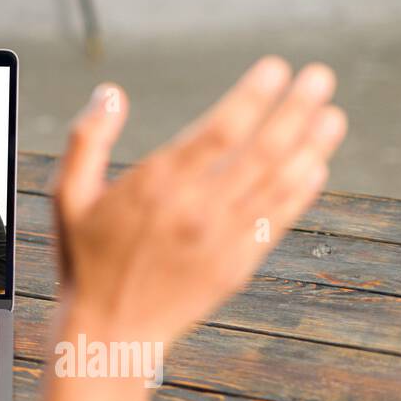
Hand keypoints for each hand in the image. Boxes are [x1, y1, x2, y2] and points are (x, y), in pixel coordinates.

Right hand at [53, 57, 346, 345]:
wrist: (110, 332)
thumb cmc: (86, 260)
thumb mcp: (68, 195)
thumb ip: (87, 139)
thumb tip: (110, 93)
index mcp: (156, 185)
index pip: (220, 130)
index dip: (253, 96)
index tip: (276, 68)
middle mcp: (196, 209)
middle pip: (261, 149)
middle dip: (295, 109)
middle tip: (320, 77)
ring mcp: (222, 238)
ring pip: (278, 182)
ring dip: (311, 145)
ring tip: (333, 116)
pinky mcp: (237, 265)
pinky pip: (277, 219)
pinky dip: (301, 191)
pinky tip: (315, 166)